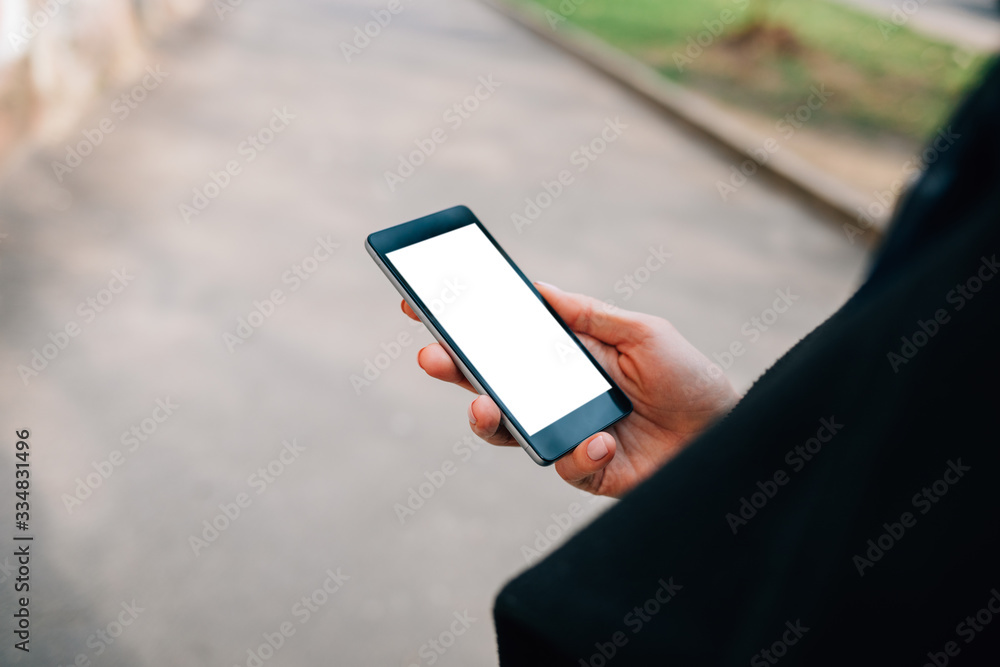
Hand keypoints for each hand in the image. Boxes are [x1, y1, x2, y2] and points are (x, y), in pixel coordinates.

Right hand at [401, 282, 738, 497]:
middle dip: (454, 370)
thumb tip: (535, 287)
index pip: (501, 341)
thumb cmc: (686, 376)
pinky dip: (580, 454)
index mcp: (562, 357)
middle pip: (489, 385)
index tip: (418, 305)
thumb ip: (585, 314)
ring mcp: (565, 434)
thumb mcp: (639, 330)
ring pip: (507, 433)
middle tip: (431, 356)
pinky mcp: (584, 471)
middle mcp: (555, 396)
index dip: (460, 327)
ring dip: (489, 421)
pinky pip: (563, 466)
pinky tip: (604, 441)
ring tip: (484, 409)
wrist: (726, 432)